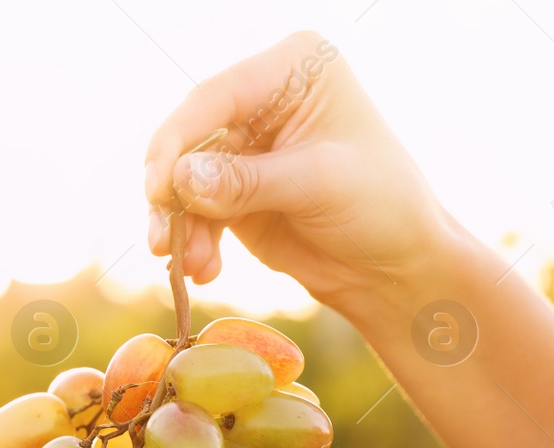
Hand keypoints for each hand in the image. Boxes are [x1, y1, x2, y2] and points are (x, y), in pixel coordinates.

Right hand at [144, 31, 449, 318]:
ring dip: (178, 225)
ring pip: (182, 181)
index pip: (216, 96)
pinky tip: (203, 271)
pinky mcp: (232, 193)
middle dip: (172, 193)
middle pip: (189, 139)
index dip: (178, 139)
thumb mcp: (318, 185)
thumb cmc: (381, 207)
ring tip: (185, 264)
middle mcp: (262, 101)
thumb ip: (245, 182)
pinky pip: (192, 213)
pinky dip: (192, 243)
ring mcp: (244, 149)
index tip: (158, 187)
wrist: (395, 266)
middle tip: (163, 240)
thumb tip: (178, 181)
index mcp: (294, 70)